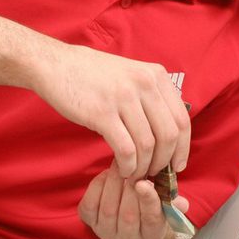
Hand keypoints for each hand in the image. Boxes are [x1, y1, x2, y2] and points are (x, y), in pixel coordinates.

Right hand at [33, 41, 189, 179]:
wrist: (56, 65)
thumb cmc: (92, 75)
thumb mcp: (131, 75)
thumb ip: (151, 98)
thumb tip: (168, 136)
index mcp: (156, 76)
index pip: (182, 119)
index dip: (183, 148)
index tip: (177, 166)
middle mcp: (144, 84)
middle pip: (169, 135)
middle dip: (163, 162)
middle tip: (153, 174)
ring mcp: (123, 98)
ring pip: (148, 145)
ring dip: (143, 167)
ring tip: (135, 173)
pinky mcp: (102, 113)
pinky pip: (126, 149)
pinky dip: (128, 166)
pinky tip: (123, 169)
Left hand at [78, 162, 190, 238]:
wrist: (132, 217)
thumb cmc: (151, 207)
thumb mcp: (167, 205)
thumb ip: (174, 202)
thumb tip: (181, 203)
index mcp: (151, 236)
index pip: (151, 220)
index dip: (148, 201)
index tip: (144, 183)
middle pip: (128, 216)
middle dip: (129, 188)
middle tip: (131, 166)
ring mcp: (106, 233)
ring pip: (108, 210)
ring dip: (113, 184)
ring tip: (119, 165)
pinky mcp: (89, 223)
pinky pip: (90, 206)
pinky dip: (97, 187)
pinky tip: (106, 175)